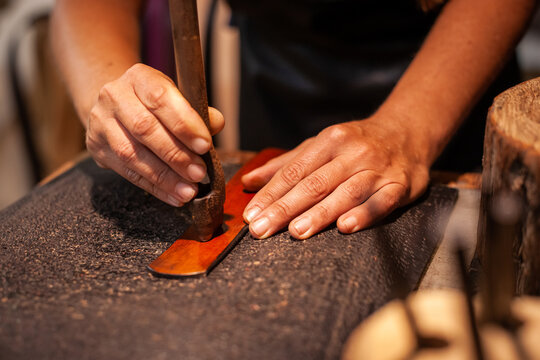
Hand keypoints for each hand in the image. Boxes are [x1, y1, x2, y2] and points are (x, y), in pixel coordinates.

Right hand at [86, 63, 223, 206]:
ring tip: (188, 190)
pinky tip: (174, 197)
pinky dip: (154, 188)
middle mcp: (114, 96)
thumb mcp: (176, 98)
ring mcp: (101, 122)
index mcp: (139, 77)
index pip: (160, 98)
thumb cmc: (156, 105)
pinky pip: (127, 173)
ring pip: (132, 154)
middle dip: (176, 155)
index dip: (184, 123)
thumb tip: (217, 123)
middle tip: (199, 173)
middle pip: (145, 128)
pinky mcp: (97, 148)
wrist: (115, 107)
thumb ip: (198, 111)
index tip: (205, 145)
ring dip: (165, 177)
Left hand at [241, 116, 430, 238]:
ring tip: (296, 231)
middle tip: (261, 229)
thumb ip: (286, 165)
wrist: (407, 132)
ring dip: (320, 213)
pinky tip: (345, 227)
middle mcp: (353, 152)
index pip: (295, 171)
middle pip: (315, 183)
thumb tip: (248, 181)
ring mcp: (378, 169)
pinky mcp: (401, 184)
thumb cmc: (356, 144)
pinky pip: (381, 202)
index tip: (251, 215)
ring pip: (345, 193)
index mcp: (330, 141)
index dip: (271, 194)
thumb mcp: (320, 145)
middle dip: (285, 208)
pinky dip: (364, 214)